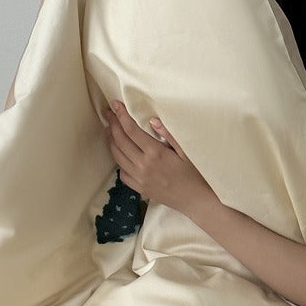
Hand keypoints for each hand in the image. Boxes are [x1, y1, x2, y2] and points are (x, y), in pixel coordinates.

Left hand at [104, 102, 213, 216]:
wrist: (196, 200)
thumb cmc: (195, 174)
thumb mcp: (186, 151)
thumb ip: (169, 134)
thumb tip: (153, 121)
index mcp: (155, 153)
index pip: (131, 130)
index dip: (121, 115)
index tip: (115, 105)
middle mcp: (144, 165)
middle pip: (120, 141)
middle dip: (112, 124)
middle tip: (108, 114)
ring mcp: (140, 178)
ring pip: (118, 157)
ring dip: (111, 141)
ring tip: (109, 130)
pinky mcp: (141, 189)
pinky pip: (123, 174)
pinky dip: (119, 162)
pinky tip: (120, 155)